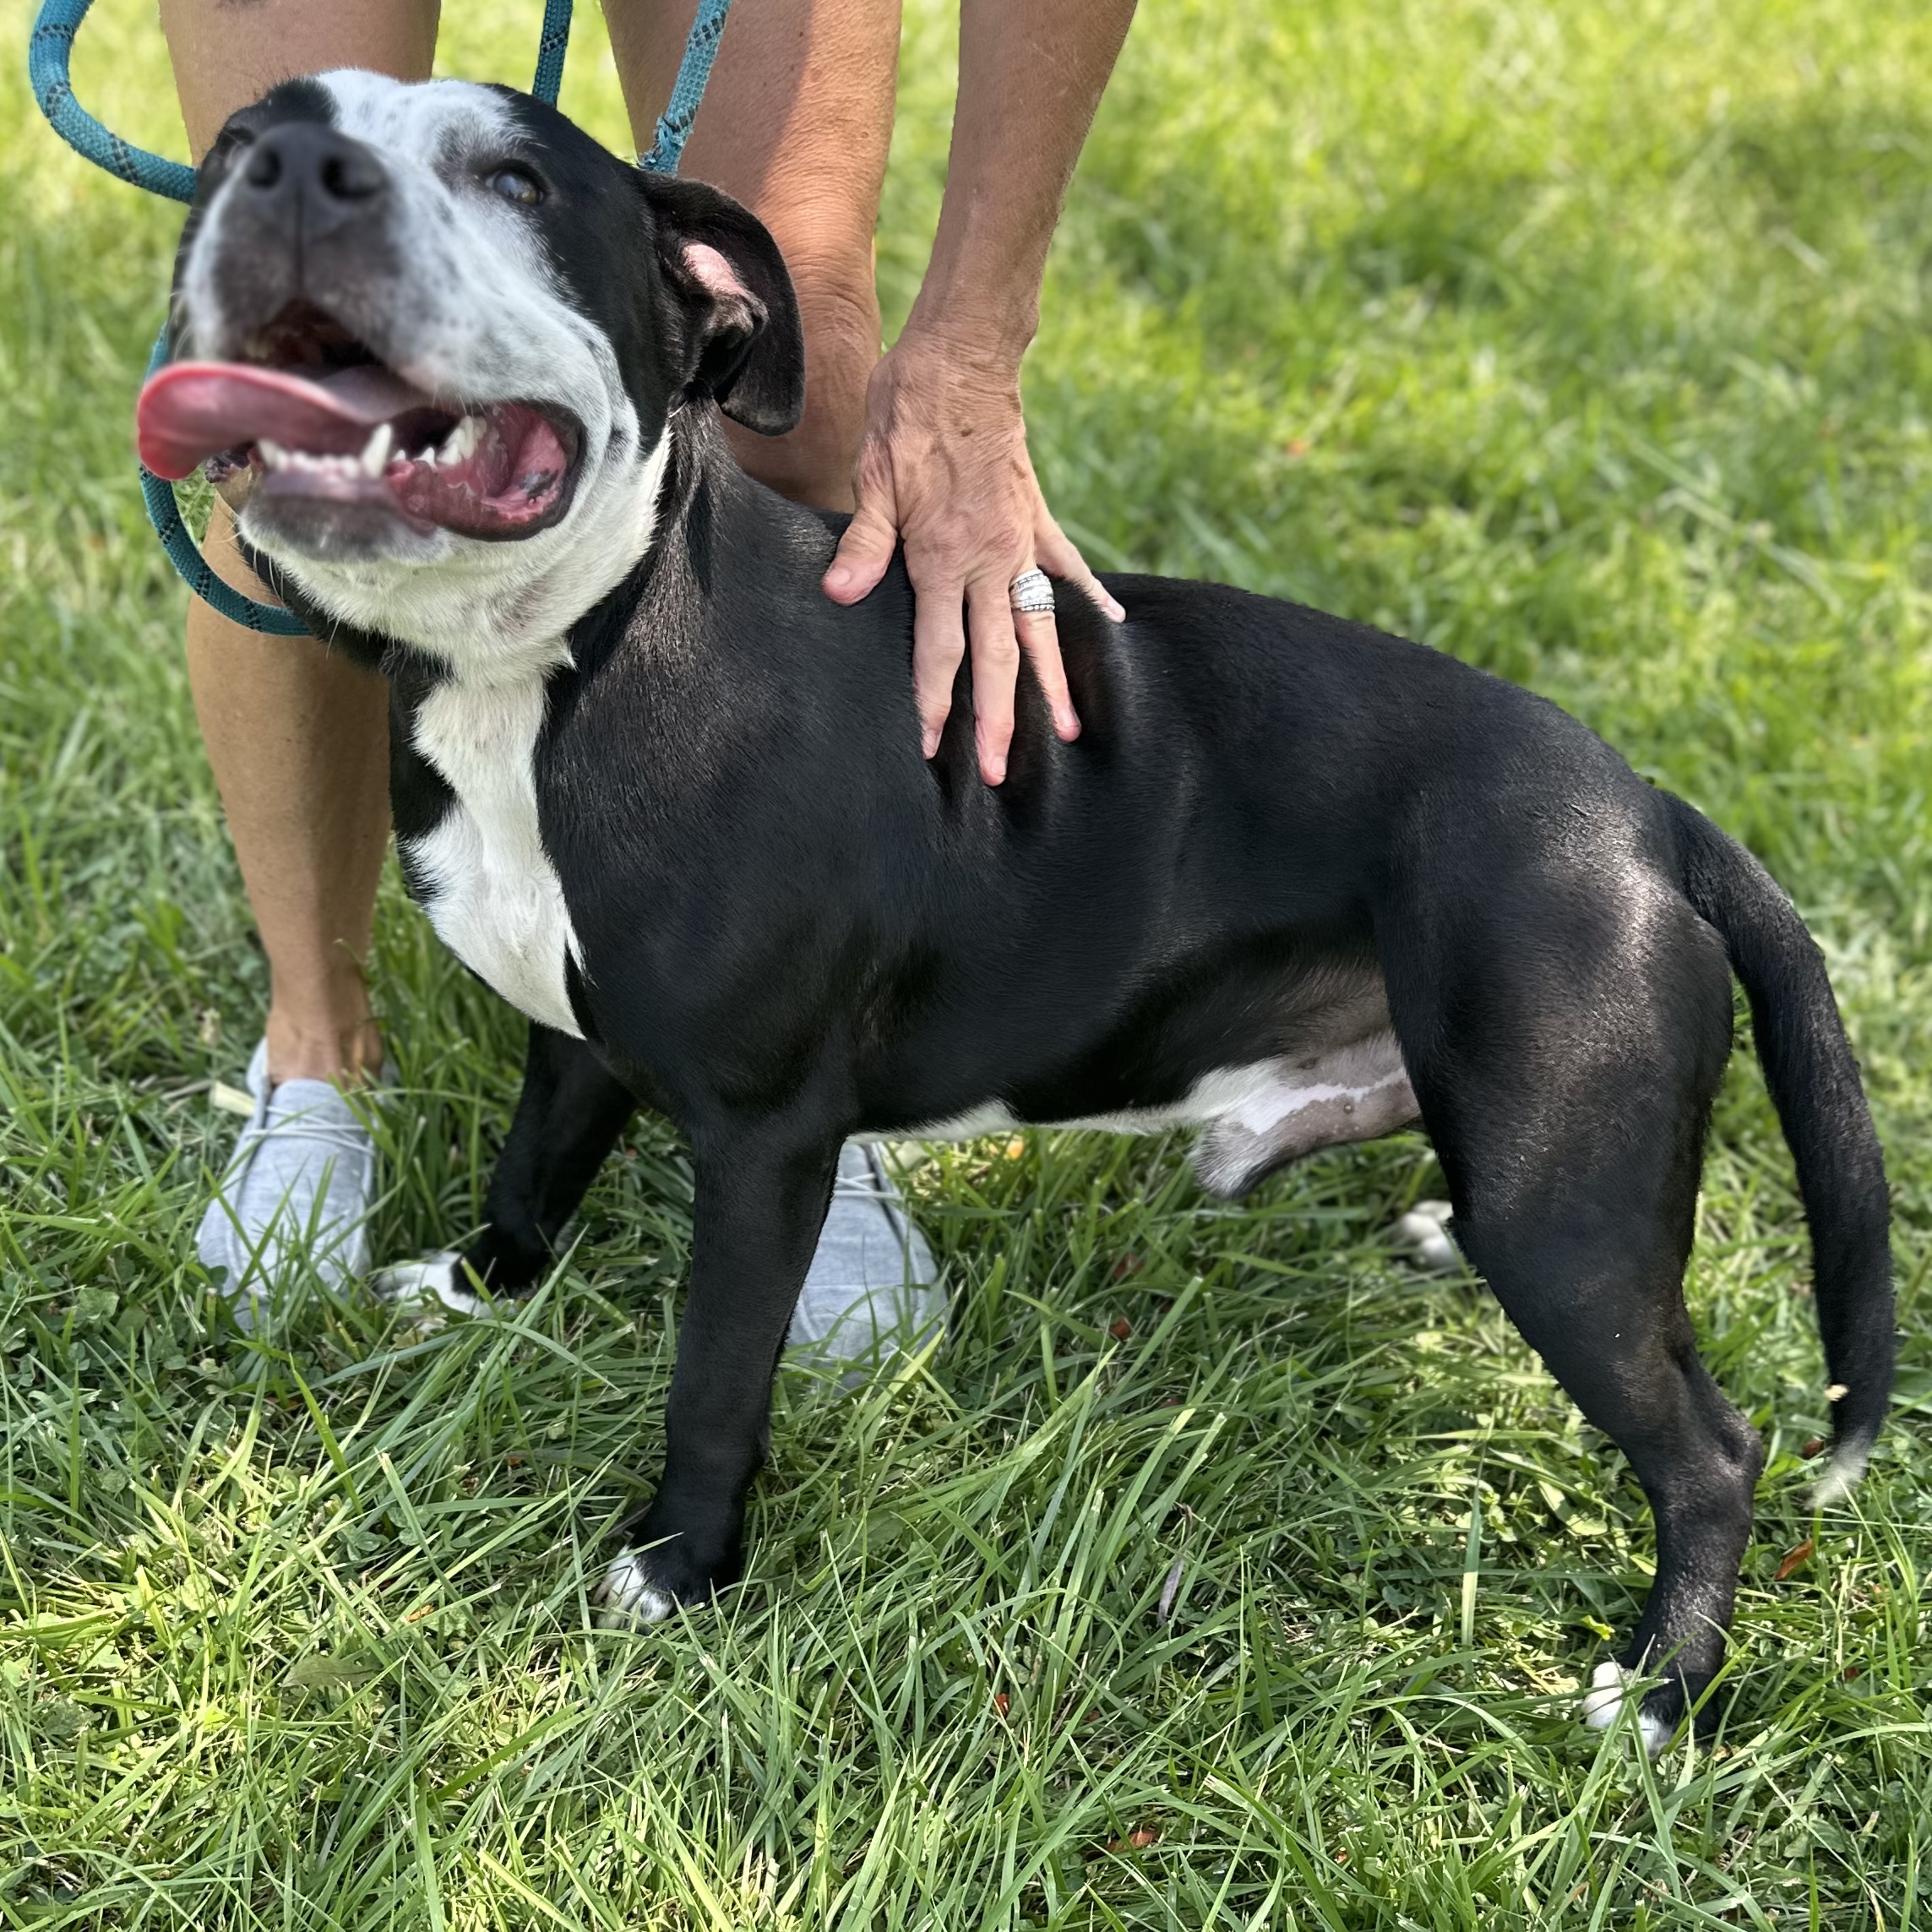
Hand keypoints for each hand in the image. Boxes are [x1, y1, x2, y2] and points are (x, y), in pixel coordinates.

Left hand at [821, 326, 1124, 785]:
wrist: (962, 359)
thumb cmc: (907, 414)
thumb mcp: (874, 475)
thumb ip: (864, 544)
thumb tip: (840, 595)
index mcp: (944, 557)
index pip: (940, 648)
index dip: (935, 701)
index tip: (933, 747)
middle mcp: (989, 560)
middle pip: (996, 657)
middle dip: (996, 719)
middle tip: (996, 773)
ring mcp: (1020, 543)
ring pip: (1039, 628)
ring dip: (1053, 684)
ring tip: (1071, 733)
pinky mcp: (1036, 520)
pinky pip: (1067, 568)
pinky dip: (1089, 598)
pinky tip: (1112, 628)